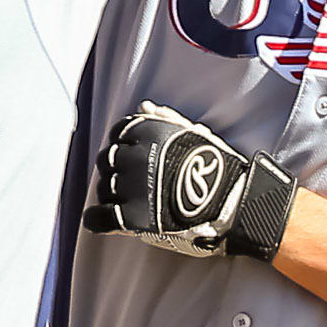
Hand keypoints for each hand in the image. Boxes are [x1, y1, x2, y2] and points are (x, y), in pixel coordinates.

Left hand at [82, 104, 294, 259]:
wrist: (230, 206)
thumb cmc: (217, 169)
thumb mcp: (197, 134)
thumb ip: (167, 119)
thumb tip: (143, 106)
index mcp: (147, 135)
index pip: (118, 133)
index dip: (124, 146)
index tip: (135, 157)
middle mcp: (133, 157)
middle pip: (106, 161)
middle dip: (115, 170)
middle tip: (134, 183)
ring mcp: (130, 187)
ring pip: (103, 188)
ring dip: (111, 195)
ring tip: (130, 203)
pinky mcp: (129, 217)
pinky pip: (98, 217)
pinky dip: (96, 218)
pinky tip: (104, 220)